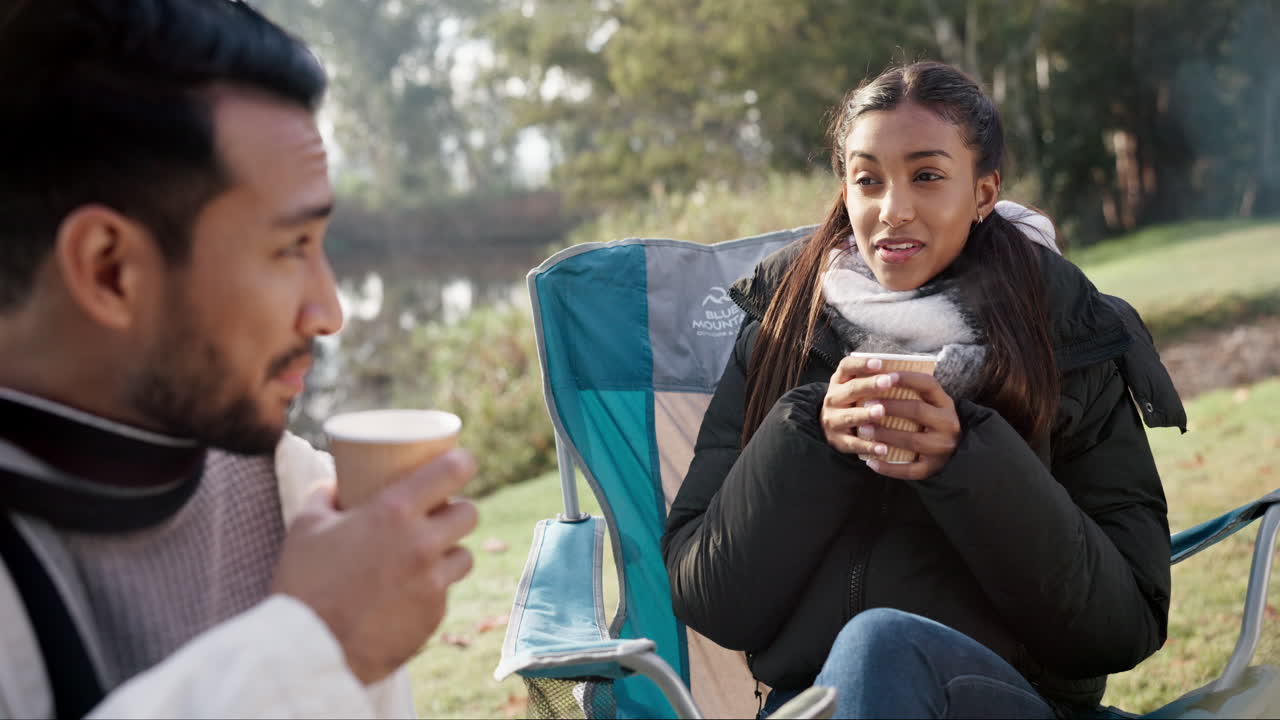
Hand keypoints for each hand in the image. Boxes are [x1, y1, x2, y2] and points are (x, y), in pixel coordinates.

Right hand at [269, 448, 478, 684]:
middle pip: (469, 514)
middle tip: (436, 516)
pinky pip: (444, 594)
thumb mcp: (306, 526)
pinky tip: (404, 595)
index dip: (461, 462)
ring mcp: (432, 583)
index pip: (453, 471)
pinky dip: (430, 591)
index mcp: (394, 513)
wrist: (308, 651)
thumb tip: (335, 483)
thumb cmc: (303, 583)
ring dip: (449, 553)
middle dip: (455, 511)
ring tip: (424, 557)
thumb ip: (325, 496)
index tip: (459, 462)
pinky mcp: (433, 617)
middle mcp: (422, 544)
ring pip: (464, 556)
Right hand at [821, 355, 900, 455]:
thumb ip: (873, 379)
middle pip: (851, 389)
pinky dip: (868, 446)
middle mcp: (833, 399)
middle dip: (870, 385)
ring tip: (881, 411)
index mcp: (839, 381)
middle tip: (888, 382)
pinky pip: (854, 444)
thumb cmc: (854, 402)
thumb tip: (907, 369)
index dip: (862, 364)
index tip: (879, 362)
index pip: (847, 367)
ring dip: (865, 414)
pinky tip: (884, 448)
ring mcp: (833, 420)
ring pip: (849, 416)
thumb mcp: (856, 387)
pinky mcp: (839, 441)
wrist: (831, 427)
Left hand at [855, 371, 961, 480]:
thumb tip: (879, 374)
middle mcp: (948, 425)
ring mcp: (941, 449)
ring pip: (912, 441)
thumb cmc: (932, 423)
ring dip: (885, 435)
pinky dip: (888, 468)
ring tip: (863, 430)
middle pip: (917, 411)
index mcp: (946, 404)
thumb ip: (913, 393)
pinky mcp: (932, 468)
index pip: (928, 384)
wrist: (956, 455)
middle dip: (889, 407)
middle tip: (865, 405)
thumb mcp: (932, 405)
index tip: (885, 375)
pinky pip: (909, 470)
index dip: (907, 378)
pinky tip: (871, 462)